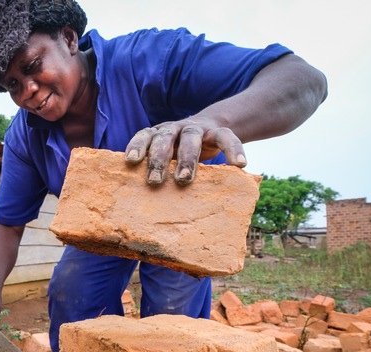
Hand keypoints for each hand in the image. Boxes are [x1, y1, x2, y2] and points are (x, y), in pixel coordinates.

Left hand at [124, 118, 246, 185]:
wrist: (209, 129)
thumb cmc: (179, 154)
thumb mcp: (166, 158)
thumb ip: (154, 170)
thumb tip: (137, 204)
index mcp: (158, 134)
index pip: (144, 136)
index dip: (137, 146)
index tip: (131, 161)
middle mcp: (175, 129)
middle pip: (165, 138)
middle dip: (159, 158)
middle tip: (154, 181)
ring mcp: (196, 128)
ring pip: (191, 138)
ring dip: (187, 158)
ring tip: (184, 179)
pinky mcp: (217, 131)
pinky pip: (226, 137)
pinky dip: (234, 149)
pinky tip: (240, 164)